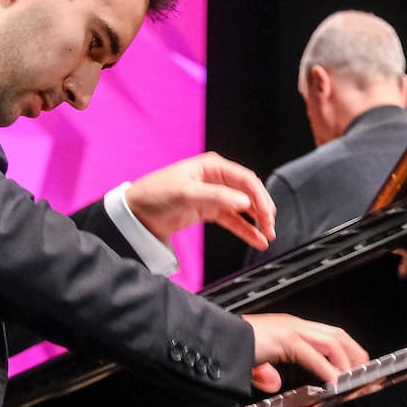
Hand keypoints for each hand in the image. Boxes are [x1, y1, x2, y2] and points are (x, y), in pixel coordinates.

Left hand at [124, 152, 276, 249]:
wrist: (135, 213)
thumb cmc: (154, 194)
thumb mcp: (185, 193)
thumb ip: (216, 196)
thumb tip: (243, 201)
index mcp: (212, 166)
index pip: (246, 179)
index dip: (259, 197)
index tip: (267, 214)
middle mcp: (216, 179)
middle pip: (248, 193)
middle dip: (262, 209)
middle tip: (270, 227)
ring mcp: (213, 195)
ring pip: (243, 208)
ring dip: (256, 221)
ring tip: (267, 236)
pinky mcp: (208, 211)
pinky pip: (232, 220)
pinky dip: (245, 230)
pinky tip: (256, 239)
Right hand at [242, 313, 366, 391]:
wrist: (215, 338)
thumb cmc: (230, 347)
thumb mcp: (253, 363)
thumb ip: (265, 372)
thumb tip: (273, 383)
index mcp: (288, 327)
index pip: (326, 334)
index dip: (344, 348)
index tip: (354, 364)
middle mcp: (293, 325)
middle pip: (336, 334)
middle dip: (354, 353)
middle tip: (363, 371)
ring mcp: (290, 330)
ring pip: (331, 343)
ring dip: (346, 362)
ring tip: (352, 378)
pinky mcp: (285, 340)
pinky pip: (314, 356)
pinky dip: (327, 370)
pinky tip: (334, 382)